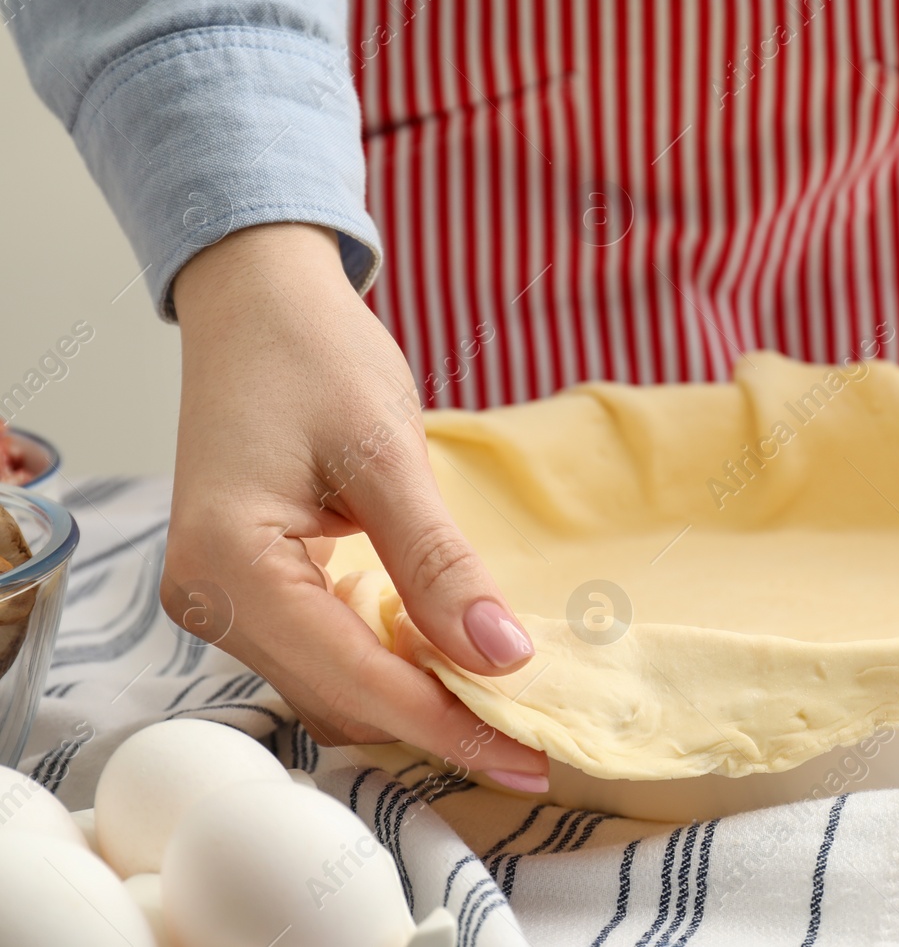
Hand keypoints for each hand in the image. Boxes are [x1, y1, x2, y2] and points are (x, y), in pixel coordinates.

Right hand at [164, 224, 548, 790]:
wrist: (258, 299)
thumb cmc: (314, 354)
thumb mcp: (387, 452)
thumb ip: (438, 562)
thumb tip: (501, 657)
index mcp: (230, 565)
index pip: (355, 678)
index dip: (447, 724)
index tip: (529, 756)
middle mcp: (209, 599)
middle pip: (339, 697)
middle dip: (438, 722)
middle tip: (533, 741)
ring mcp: (220, 598)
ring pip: (332, 685)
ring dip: (416, 701)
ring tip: (506, 710)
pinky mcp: (246, 587)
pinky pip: (324, 651)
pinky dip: (389, 664)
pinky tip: (450, 661)